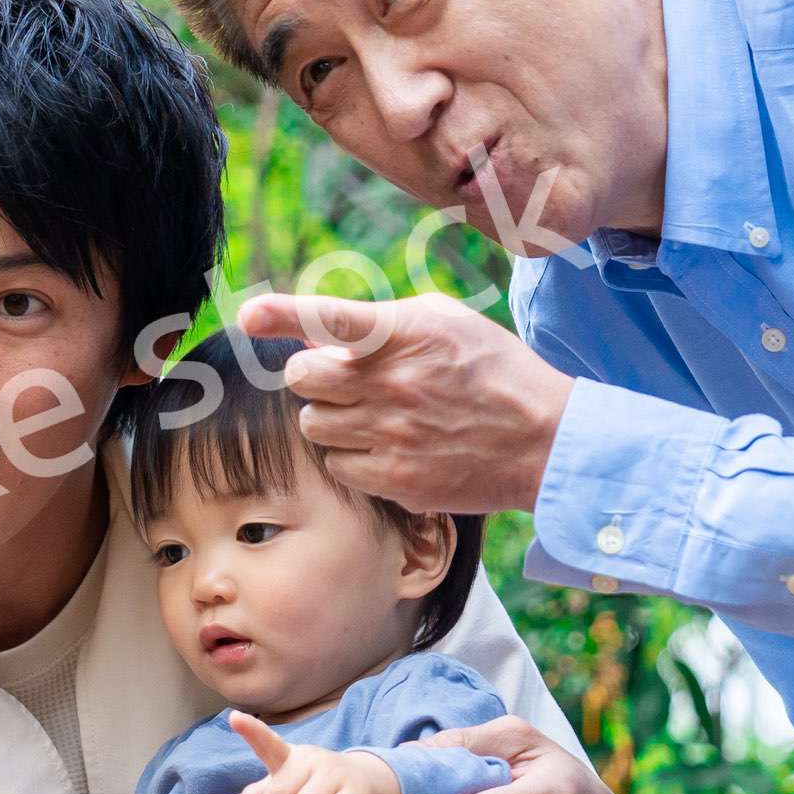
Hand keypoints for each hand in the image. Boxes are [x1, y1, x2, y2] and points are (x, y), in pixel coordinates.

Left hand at [221, 712, 403, 793]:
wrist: (368, 789)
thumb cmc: (316, 790)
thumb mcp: (287, 792)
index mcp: (290, 758)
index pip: (269, 745)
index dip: (251, 732)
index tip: (234, 718)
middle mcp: (312, 760)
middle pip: (280, 793)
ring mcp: (335, 774)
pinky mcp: (356, 793)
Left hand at [232, 288, 573, 514]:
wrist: (544, 442)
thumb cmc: (494, 371)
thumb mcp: (446, 323)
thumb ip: (383, 323)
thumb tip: (322, 337)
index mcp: (405, 335)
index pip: (331, 319)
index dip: (283, 315)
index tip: (250, 315)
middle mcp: (391, 384)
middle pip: (301, 379)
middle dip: (311, 376)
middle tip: (338, 380)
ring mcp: (390, 435)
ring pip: (313, 425)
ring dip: (330, 418)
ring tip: (370, 415)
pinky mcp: (394, 478)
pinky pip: (338, 467)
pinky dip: (351, 458)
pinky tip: (386, 448)